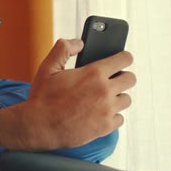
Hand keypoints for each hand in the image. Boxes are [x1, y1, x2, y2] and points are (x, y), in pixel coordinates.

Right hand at [0, 39, 135, 150]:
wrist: (40, 127)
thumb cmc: (43, 98)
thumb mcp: (48, 67)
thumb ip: (63, 49)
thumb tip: (79, 43)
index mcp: (93, 73)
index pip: (124, 59)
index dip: (124, 57)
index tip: (123, 59)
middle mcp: (105, 90)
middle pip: (131, 79)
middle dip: (123, 76)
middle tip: (112, 79)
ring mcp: (107, 110)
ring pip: (127, 99)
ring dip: (118, 97)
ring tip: (104, 97)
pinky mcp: (106, 126)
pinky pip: (120, 118)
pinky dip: (112, 115)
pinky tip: (100, 113)